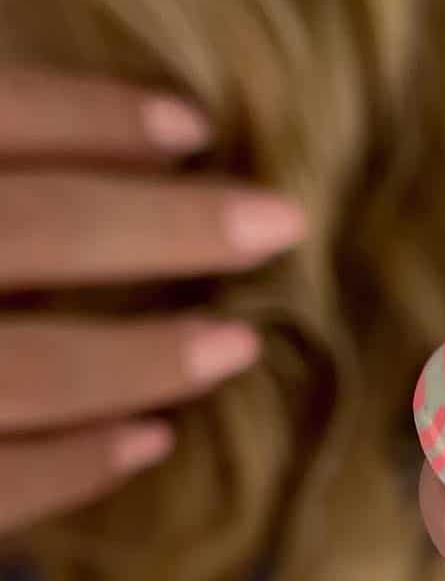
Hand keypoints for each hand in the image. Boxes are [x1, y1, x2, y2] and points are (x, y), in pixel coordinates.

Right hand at [0, 62, 307, 532]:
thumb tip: (151, 150)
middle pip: (30, 229)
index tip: (195, 125)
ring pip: (27, 370)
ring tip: (237, 344)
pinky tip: (155, 443)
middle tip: (282, 223)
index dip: (86, 114)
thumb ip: (15, 183)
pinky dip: (78, 466)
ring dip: (144, 356)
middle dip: (161, 226)